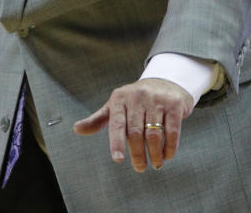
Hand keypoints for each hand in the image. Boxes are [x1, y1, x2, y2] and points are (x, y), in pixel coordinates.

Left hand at [73, 78, 193, 171]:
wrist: (165, 82)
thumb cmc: (134, 101)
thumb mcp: (115, 106)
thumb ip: (97, 120)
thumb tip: (76, 129)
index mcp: (120, 98)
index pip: (116, 124)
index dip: (117, 142)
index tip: (118, 160)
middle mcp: (137, 96)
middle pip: (136, 132)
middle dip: (138, 154)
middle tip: (140, 168)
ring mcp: (157, 100)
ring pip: (154, 133)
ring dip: (155, 154)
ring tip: (156, 164)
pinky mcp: (174, 105)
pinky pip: (172, 130)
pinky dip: (170, 147)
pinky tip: (167, 156)